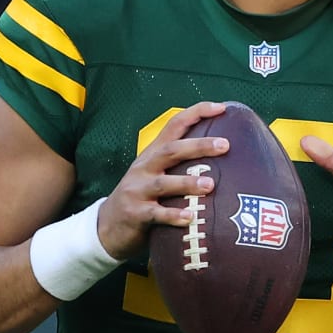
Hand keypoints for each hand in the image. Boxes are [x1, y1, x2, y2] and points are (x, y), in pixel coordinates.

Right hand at [97, 100, 226, 259]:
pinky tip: (190, 218)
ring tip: (210, 185)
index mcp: (153, 153)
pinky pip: (155, 214)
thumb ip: (181, 164)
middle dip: (198, 146)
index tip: (221, 108)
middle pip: (171, 150)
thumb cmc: (143, 196)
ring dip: (187, 183)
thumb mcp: (156, 173)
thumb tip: (223, 158)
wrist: (108, 224)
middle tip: (225, 145)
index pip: (174, 124)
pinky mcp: (135, 213)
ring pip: (163, 183)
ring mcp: (137, 189)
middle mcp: (144, 167)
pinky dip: (173, 216)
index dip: (197, 113)